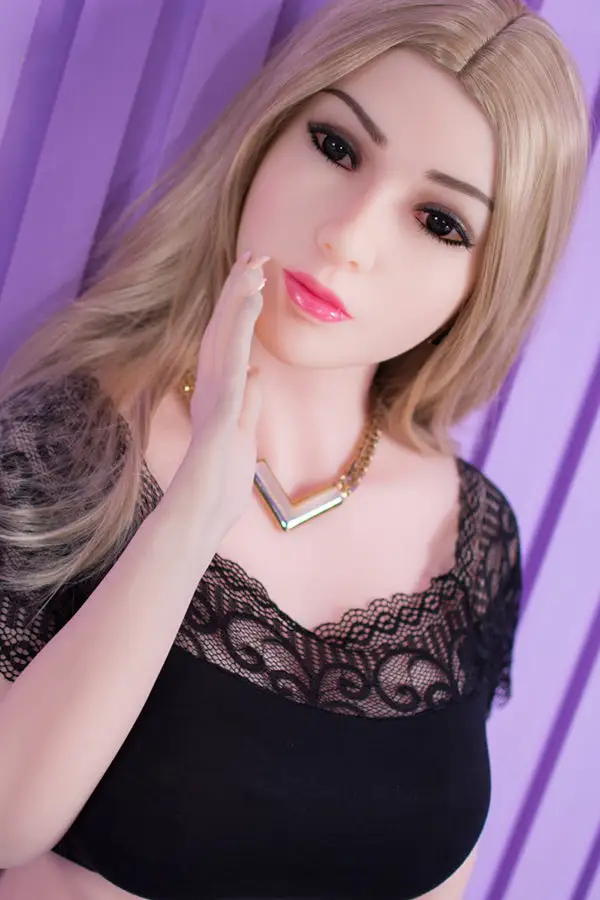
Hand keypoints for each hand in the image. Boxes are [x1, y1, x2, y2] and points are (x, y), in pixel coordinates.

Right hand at [178, 250, 268, 537]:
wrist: (201, 513)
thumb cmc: (221, 480)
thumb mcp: (245, 433)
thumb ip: (249, 401)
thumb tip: (258, 372)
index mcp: (220, 392)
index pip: (230, 341)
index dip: (240, 307)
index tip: (254, 276)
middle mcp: (212, 387)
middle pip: (224, 329)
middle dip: (238, 290)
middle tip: (254, 253)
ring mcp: (214, 396)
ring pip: (226, 337)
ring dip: (239, 299)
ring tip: (254, 265)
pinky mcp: (220, 409)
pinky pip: (231, 361)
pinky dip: (238, 329)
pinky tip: (248, 303)